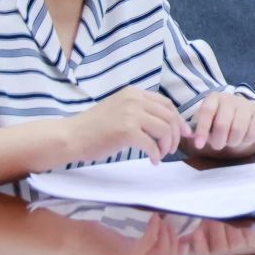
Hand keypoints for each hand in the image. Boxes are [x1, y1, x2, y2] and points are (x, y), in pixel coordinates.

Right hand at [65, 87, 189, 164]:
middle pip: (170, 116)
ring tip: (161, 155)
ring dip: (167, 146)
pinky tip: (153, 161)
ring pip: (165, 130)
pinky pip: (152, 145)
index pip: (166, 104)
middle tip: (172, 149)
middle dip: (176, 135)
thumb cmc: (94, 127)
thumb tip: (166, 124)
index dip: (178, 119)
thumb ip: (140, 112)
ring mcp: (131, 114)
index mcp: (134, 93)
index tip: (184, 133)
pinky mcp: (126, 131)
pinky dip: (156, 155)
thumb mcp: (120, 110)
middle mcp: (134, 99)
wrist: (70, 136)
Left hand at [186, 93, 254, 156]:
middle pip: (222, 124)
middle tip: (217, 145)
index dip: (202, 129)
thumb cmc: (218, 119)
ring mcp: (247, 104)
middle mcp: (231, 98)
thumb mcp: (206, 121)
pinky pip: (252, 132)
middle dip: (218, 140)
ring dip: (232, 142)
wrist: (239, 113)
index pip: (207, 111)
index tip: (199, 145)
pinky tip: (241, 140)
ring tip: (229, 142)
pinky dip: (245, 141)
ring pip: (238, 129)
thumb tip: (191, 137)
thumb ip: (197, 129)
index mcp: (214, 98)